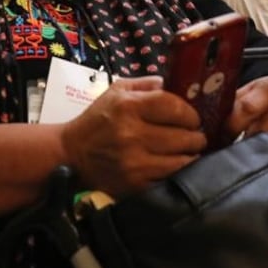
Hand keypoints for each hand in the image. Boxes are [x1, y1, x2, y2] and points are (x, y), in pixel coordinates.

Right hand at [61, 76, 204, 196]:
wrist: (71, 154)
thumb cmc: (97, 121)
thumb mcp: (115, 92)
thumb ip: (144, 85)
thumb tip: (170, 82)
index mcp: (128, 107)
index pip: (174, 107)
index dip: (191, 114)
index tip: (193, 119)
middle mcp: (132, 134)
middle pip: (184, 136)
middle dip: (196, 137)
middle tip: (196, 137)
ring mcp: (135, 163)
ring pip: (182, 161)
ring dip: (191, 157)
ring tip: (190, 153)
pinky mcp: (135, 185)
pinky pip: (170, 179)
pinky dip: (178, 174)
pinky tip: (176, 168)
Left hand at [226, 70, 267, 154]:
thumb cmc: (267, 93)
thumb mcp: (249, 89)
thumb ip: (232, 104)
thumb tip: (208, 124)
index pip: (246, 109)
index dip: (229, 126)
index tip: (219, 136)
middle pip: (256, 134)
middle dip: (240, 143)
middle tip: (230, 145)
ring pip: (267, 151)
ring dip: (254, 153)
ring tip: (248, 147)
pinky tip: (266, 151)